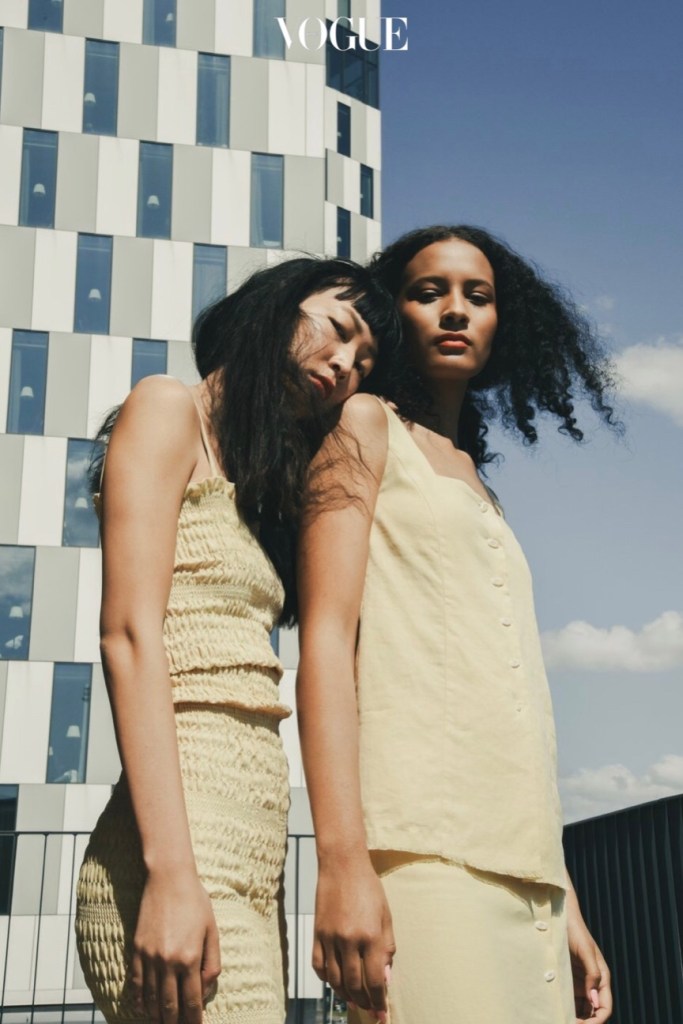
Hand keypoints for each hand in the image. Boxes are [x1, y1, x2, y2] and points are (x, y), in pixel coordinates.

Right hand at [130, 868, 220, 1023]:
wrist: (168, 878)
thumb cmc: (195, 901)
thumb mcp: (212, 930)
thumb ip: (212, 963)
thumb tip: (206, 990)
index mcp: (190, 957)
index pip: (192, 1001)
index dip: (194, 1019)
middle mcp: (168, 961)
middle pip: (170, 1005)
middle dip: (174, 1022)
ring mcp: (150, 956)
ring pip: (151, 998)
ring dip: (157, 1014)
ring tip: (163, 1022)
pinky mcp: (137, 949)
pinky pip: (137, 982)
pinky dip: (140, 999)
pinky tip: (144, 1008)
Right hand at [312, 857, 394, 1018]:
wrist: (342, 865)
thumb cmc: (369, 888)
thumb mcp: (386, 916)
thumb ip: (387, 948)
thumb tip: (384, 979)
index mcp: (371, 935)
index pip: (374, 981)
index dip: (379, 1002)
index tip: (382, 1016)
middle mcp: (349, 939)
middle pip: (354, 984)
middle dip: (364, 1003)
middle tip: (370, 1012)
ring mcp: (330, 937)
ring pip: (335, 980)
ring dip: (346, 995)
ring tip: (355, 1002)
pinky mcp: (316, 933)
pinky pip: (319, 966)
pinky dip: (327, 980)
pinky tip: (336, 984)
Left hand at [566, 892, 611, 1021]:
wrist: (558, 917)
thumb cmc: (574, 931)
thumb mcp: (585, 951)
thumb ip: (592, 974)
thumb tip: (594, 1001)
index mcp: (602, 978)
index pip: (605, 1007)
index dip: (597, 1020)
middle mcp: (592, 983)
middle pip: (593, 1012)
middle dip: (585, 1022)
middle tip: (568, 1023)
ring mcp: (579, 982)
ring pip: (580, 1009)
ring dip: (574, 1017)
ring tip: (560, 1019)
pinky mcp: (566, 979)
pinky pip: (568, 1000)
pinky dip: (565, 1008)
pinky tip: (556, 1012)